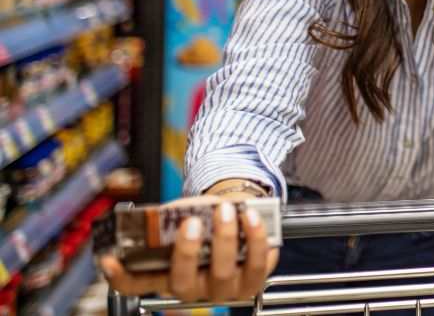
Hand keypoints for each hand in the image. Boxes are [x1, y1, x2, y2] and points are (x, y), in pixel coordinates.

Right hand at [99, 190, 278, 301]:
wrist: (238, 214)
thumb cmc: (206, 218)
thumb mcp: (184, 214)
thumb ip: (176, 216)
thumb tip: (178, 213)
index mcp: (165, 273)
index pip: (135, 284)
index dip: (119, 276)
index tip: (109, 259)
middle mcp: (191, 287)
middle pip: (181, 281)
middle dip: (186, 251)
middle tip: (191, 222)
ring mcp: (222, 289)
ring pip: (222, 273)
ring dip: (225, 239)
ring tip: (227, 210)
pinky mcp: (252, 282)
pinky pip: (257, 265)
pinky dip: (256, 239)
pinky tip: (253, 218)